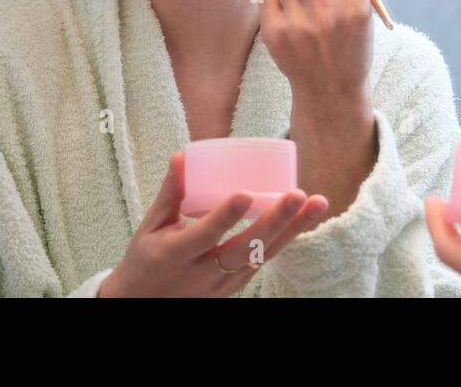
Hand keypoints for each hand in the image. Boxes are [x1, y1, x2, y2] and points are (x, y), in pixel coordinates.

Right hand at [98, 151, 328, 296]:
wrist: (143, 304)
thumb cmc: (146, 258)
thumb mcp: (151, 226)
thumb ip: (171, 192)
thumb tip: (182, 155)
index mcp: (175, 255)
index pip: (204, 235)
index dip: (225, 216)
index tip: (244, 193)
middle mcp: (202, 273)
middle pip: (245, 248)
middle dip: (275, 221)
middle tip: (297, 194)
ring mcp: (222, 284)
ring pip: (263, 255)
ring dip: (292, 229)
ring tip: (317, 203)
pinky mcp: (235, 287)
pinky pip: (263, 260)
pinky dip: (285, 238)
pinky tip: (305, 217)